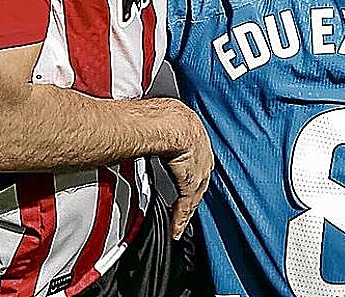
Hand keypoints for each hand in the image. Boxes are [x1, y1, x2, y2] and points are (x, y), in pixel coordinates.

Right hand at [164, 120, 213, 239]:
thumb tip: (142, 123)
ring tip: (180, 223)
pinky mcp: (190, 182)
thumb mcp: (163, 118)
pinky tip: (176, 228)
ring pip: (195, 194)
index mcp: (196, 133)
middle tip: (186, 208)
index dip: (192, 170)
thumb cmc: (162, 115)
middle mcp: (203, 152)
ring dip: (187, 209)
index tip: (187, 180)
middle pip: (200, 179)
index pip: (197, 157)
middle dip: (194, 194)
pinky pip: (186, 205)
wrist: (168, 122)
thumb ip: (157, 125)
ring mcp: (199, 168)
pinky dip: (180, 218)